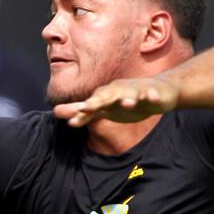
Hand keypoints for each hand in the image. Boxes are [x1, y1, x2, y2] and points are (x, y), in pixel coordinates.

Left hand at [52, 76, 179, 126]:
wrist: (158, 91)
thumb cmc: (127, 100)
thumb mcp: (104, 108)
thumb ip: (82, 111)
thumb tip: (55, 112)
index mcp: (107, 95)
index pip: (92, 104)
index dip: (83, 112)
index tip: (72, 122)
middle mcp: (119, 91)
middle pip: (108, 95)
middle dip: (98, 101)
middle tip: (87, 107)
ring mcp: (137, 91)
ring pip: (131, 94)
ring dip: (128, 98)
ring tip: (126, 104)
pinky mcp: (153, 93)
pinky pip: (153, 95)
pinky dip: (152, 96)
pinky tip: (152, 98)